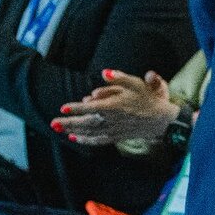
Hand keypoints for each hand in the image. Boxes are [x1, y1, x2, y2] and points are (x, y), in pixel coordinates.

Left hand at [52, 70, 180, 145]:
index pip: (90, 108)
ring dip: (73, 131)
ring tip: (59, 130)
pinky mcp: (116, 137)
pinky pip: (97, 140)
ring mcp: (113, 130)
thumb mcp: (136, 83)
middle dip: (68, 123)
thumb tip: (104, 73)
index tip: (62, 108)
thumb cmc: (147, 99)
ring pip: (89, 132)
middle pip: (85, 122)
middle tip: (53, 123)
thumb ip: (119, 78)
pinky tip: (75, 138)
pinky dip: (85, 140)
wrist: (160, 119)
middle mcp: (111, 120)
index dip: (75, 108)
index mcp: (114, 106)